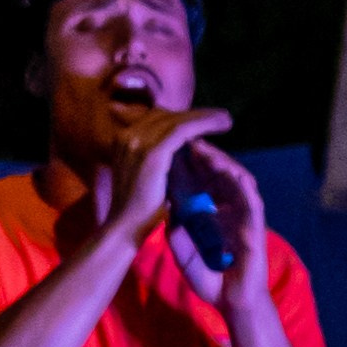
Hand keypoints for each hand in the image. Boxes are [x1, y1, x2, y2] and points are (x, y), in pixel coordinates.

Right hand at [86, 101, 234, 255]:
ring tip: (226, 119)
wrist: (124, 231)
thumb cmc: (137, 209)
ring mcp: (137, 142)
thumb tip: (175, 148)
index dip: (178, 118)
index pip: (153, 118)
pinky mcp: (153, 152)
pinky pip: (184, 129)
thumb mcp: (141, 174)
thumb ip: (153, 156)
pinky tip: (223, 124)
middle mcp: (126, 136)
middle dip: (192, 115)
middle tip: (217, 116)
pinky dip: (206, 123)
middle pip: (164, 115)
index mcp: (121, 140)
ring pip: (177, 119)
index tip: (200, 120)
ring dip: (205, 117)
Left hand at [164, 136, 269, 316]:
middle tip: (192, 141)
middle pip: (221, 176)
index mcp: (215, 214)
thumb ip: (177, 234)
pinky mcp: (255, 226)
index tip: (177, 150)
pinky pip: (252, 201)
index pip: (205, 183)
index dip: (194, 166)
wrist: (231, 303)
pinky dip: (244, 186)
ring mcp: (245, 216)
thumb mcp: (185, 254)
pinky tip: (234, 173)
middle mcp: (231, 209)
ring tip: (208, 153)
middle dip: (208, 157)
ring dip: (224, 165)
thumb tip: (167, 208)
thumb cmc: (211, 279)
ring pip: (237, 181)